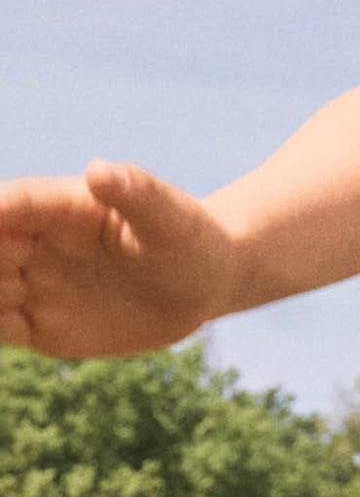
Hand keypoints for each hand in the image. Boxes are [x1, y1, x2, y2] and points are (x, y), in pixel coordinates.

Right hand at [0, 161, 238, 359]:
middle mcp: (38, 243)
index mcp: (63, 207)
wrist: (202, 283)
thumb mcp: (171, 216)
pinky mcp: (40, 325)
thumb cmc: (188, 237)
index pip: (14, 204)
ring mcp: (35, 284)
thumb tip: (98, 170)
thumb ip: (137, 192)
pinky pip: (0, 327)